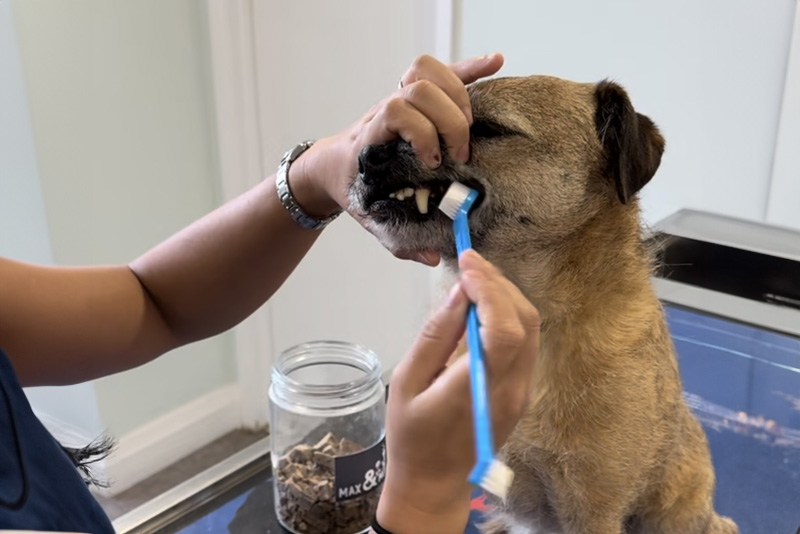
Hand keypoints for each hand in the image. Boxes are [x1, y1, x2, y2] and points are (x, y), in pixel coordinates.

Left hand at [288, 53, 503, 265]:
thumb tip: (433, 256)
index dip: (421, 132)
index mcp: (372, 138)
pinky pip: (443, 73)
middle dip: (447, 118)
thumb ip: (400, 240)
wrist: (332, 165)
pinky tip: (495, 63)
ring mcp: (401, 98)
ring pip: (426, 70)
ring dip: (457, 93)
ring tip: (471, 124)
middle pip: (418, 88)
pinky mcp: (417, 95)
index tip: (433, 162)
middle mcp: (385, 110)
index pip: (395, 111)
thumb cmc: (354, 190)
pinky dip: (470, 68)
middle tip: (459, 152)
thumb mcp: (372, 218)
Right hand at [375, 250, 539, 533]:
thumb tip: (459, 293)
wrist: (434, 484)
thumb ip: (435, 336)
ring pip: (531, 329)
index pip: (503, 330)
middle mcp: (511, 390)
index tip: (465, 266)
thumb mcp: (406, 382)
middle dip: (499, 284)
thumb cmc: (410, 436)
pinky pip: (525, 343)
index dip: (490, 290)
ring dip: (507, 296)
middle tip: (469, 261)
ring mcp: (522, 392)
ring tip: (475, 276)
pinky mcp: (522, 392)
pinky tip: (484, 304)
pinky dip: (509, 314)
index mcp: (477, 390)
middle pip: (524, 321)